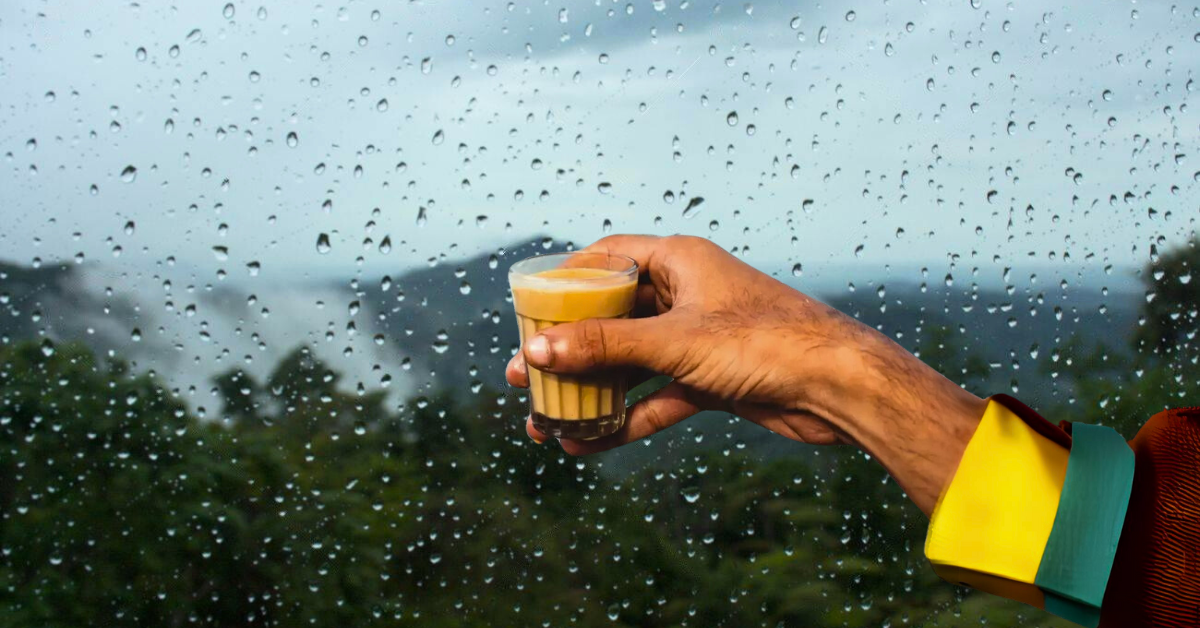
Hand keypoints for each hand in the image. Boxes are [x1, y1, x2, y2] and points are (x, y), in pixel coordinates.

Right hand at [506, 234, 983, 514]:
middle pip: (612, 317)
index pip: (607, 258)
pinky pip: (656, 395)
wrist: (840, 388)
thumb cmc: (767, 342)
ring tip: (546, 419)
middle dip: (569, 350)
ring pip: (631, 362)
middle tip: (525, 375)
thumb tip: (539, 351)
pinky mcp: (711, 379)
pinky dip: (626, 418)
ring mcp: (698, 338)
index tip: (529, 309)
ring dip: (592, 391)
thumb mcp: (676, 341)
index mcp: (680, 261)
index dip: (565, 281)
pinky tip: (591, 443)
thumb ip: (606, 345)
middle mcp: (686, 294)